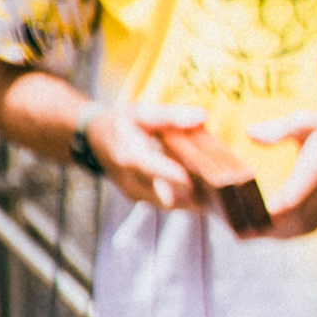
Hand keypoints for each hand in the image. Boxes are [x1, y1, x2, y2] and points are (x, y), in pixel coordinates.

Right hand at [91, 103, 211, 211]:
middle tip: (223, 186)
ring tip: (215, 187)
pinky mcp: (139, 198)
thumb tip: (202, 116)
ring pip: (170, 204)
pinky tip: (200, 186)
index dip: (186, 177)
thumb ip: (171, 116)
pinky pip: (166, 203)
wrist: (93, 138)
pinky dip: (184, 198)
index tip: (211, 177)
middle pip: (169, 196)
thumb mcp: (142, 112)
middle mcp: (130, 179)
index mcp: (130, 156)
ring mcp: (133, 192)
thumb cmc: (121, 123)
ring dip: (193, 198)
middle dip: (196, 192)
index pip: (160, 172)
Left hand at [249, 110, 316, 236]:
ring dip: (278, 234)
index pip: (293, 199)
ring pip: (304, 227)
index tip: (249, 216)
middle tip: (243, 229)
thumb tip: (251, 134)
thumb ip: (278, 129)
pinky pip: (312, 225)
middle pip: (296, 219)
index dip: (270, 213)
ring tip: (254, 232)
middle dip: (268, 228)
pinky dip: (292, 232)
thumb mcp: (306, 119)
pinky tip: (275, 231)